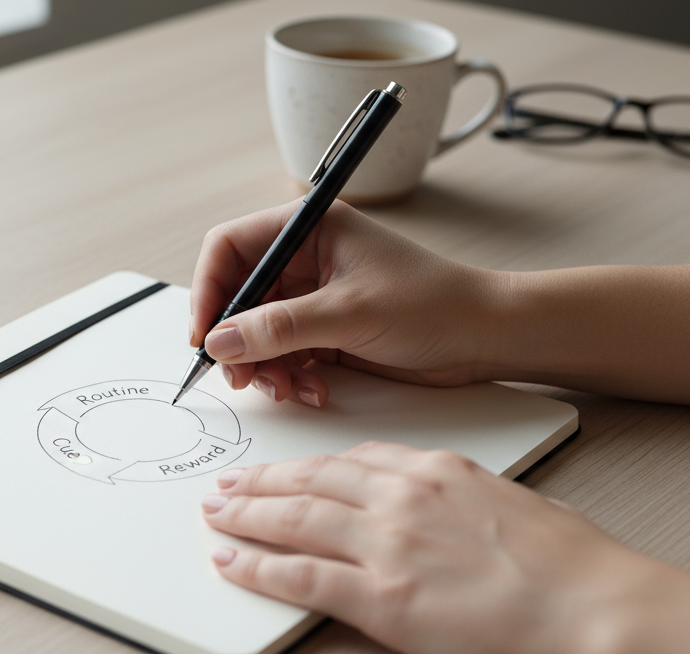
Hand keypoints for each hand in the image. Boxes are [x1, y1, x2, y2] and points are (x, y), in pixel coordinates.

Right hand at [189, 200, 508, 405]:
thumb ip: (279, 327)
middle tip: (238, 375)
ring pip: (255, 332)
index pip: (231, 247)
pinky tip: (312, 389)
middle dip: (234, 339)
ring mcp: (313, 297)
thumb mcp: (349, 313)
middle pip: (237, 295)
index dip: (209, 289)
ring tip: (284, 387)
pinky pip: (282, 354)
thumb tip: (220, 341)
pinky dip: (287, 376)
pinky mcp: (324, 331)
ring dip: (262, 365)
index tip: (205, 333)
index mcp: (309, 228)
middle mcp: (305, 259)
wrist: (484, 338)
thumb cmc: (434, 304)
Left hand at [201, 441, 648, 653]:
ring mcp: (386, 544)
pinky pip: (299, 577)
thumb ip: (467, 504)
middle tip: (228, 484)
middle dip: (262, 481)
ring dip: (246, 516)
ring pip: (294, 519)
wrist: (598, 610)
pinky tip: (231, 564)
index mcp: (438, 472)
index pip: (355, 460)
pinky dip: (256, 569)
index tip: (287, 471)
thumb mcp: (516, 507)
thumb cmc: (577, 568)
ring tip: (215, 515)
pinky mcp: (379, 598)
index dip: (310, 467)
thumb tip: (450, 519)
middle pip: (311, 480)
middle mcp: (403, 497)